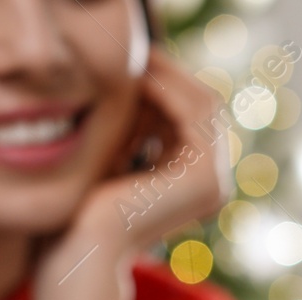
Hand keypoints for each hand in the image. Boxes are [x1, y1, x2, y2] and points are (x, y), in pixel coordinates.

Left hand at [43, 46, 229, 268]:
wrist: (84, 244)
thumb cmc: (89, 207)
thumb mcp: (119, 156)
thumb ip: (139, 126)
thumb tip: (138, 82)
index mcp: (197, 185)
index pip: (194, 120)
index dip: (170, 87)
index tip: (138, 65)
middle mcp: (214, 186)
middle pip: (205, 109)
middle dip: (173, 78)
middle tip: (141, 53)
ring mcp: (216, 183)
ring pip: (205, 106)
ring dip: (171, 80)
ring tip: (138, 63)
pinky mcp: (206, 177)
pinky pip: (195, 115)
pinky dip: (169, 92)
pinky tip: (140, 81)